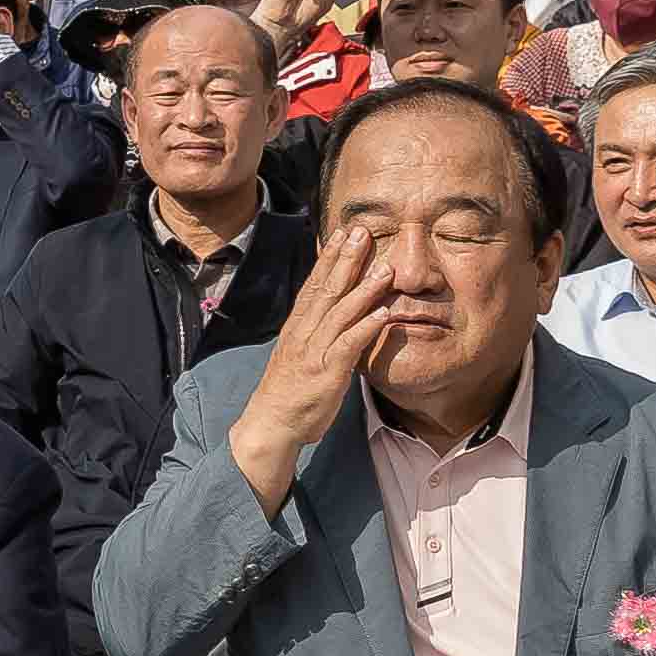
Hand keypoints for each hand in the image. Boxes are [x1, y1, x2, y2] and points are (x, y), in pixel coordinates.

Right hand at [228, 218, 407, 516]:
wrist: (269, 424)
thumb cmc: (289, 391)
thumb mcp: (300, 353)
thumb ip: (316, 331)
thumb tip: (332, 313)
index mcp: (298, 326)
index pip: (314, 283)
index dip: (330, 256)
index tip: (345, 231)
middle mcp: (304, 332)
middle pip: (326, 289)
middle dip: (345, 259)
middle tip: (361, 231)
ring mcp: (313, 351)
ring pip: (339, 313)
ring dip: (363, 290)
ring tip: (385, 269)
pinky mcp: (325, 373)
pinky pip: (348, 346)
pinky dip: (365, 329)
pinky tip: (383, 315)